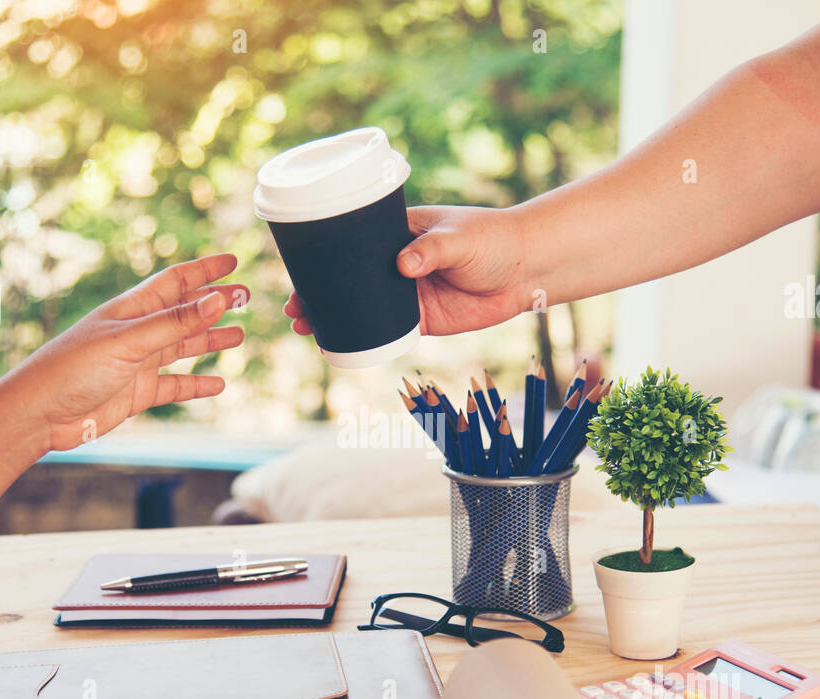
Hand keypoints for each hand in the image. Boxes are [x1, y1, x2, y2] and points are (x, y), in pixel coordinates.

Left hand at [0, 253, 245, 533]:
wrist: (39, 414)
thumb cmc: (72, 369)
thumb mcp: (129, 342)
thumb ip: (175, 323)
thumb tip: (217, 299)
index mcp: (132, 310)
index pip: (176, 282)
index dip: (205, 271)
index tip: (233, 262)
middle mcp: (138, 333)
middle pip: (185, 313)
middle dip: (215, 304)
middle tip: (245, 297)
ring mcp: (138, 363)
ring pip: (183, 348)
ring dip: (210, 341)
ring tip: (239, 336)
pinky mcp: (136, 393)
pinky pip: (175, 386)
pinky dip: (197, 384)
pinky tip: (218, 384)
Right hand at [285, 205, 530, 337]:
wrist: (525, 269)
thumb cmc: (492, 240)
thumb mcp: (460, 238)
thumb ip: (432, 250)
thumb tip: (404, 264)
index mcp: (396, 233)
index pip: (349, 244)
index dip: (321, 259)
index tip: (298, 273)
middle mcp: (393, 263)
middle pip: (346, 280)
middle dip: (317, 294)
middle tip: (294, 310)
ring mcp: (405, 293)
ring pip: (360, 307)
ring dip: (333, 318)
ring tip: (306, 329)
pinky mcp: (421, 319)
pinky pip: (385, 331)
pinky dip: (362, 338)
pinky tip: (338, 345)